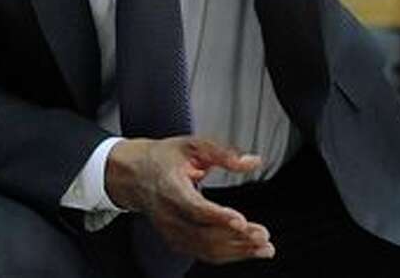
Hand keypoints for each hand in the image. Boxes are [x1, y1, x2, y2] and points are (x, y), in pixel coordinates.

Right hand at [105, 136, 273, 264]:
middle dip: (237, 238)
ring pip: (205, 249)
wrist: (135, 174)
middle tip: (262, 235)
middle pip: (203, 234)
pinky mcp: (176, 241)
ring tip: (264, 247)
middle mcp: (168, 214)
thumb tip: (252, 161)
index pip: (194, 207)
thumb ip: (223, 153)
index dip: (218, 216)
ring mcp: (170, 231)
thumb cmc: (164, 158)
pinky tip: (247, 250)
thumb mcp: (191, 145)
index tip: (241, 220)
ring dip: (237, 251)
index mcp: (170, 187)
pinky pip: (203, 253)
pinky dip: (228, 255)